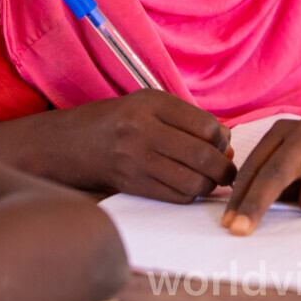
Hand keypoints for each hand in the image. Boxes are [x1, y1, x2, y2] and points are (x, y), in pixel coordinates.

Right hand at [52, 90, 234, 200]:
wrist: (72, 143)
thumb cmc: (120, 120)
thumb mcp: (150, 104)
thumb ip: (188, 119)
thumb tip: (227, 146)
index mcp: (151, 104)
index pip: (206, 126)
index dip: (222, 139)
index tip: (222, 144)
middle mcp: (142, 131)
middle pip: (203, 156)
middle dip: (225, 167)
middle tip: (228, 170)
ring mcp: (135, 161)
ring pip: (193, 181)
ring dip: (209, 184)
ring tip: (209, 178)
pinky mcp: (131, 185)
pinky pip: (176, 196)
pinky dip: (191, 194)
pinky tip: (189, 185)